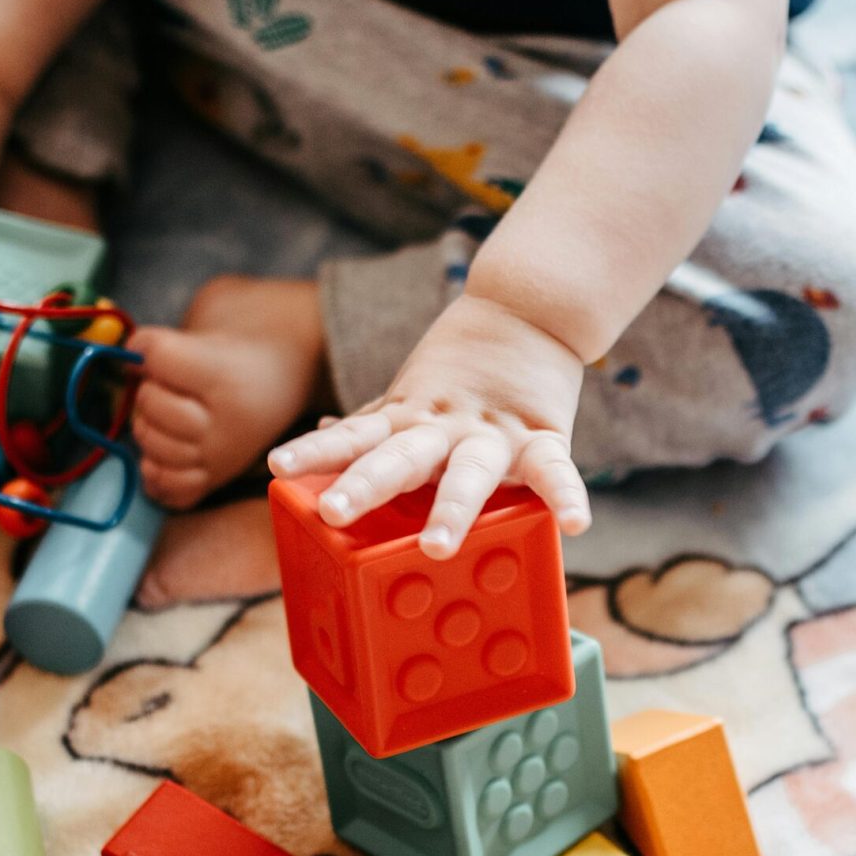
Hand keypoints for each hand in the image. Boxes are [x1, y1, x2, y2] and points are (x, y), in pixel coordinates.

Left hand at [268, 292, 590, 558]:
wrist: (530, 309)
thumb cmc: (465, 365)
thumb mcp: (412, 392)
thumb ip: (375, 420)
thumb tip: (329, 431)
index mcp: (409, 419)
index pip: (354, 437)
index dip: (316, 452)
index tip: (279, 468)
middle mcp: (443, 428)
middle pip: (398, 457)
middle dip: (366, 484)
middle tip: (332, 510)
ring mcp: (492, 434)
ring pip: (468, 472)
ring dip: (452, 507)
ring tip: (437, 546)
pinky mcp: (542, 437)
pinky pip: (554, 472)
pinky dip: (566, 496)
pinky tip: (576, 526)